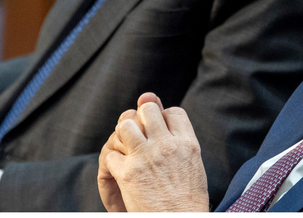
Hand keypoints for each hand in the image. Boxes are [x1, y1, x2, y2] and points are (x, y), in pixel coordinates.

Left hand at [99, 93, 208, 211]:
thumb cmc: (187, 200)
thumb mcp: (192, 164)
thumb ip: (177, 136)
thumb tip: (156, 101)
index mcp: (187, 144)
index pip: (172, 111)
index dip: (164, 119)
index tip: (161, 133)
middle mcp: (167, 146)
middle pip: (147, 110)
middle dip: (141, 119)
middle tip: (140, 137)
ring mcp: (146, 157)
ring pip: (125, 125)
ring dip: (124, 136)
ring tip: (128, 151)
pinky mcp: (128, 173)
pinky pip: (111, 155)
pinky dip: (113, 164)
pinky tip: (122, 173)